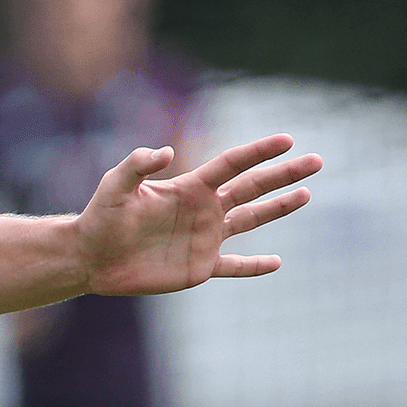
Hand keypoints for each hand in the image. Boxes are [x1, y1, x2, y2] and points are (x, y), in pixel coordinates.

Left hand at [76, 133, 321, 295]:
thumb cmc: (98, 217)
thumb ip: (136, 165)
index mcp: (188, 188)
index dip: (259, 152)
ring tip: (306, 194)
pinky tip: (276, 263)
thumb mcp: (114, 187)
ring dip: (278, 208)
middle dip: (283, 174)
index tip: (287, 140)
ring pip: (251, 220)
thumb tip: (166, 152)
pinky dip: (254, 266)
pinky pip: (234, 266)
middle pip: (252, 188)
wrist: (90, 256)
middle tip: (316, 161)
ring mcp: (204, 238)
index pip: (232, 165)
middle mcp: (203, 210)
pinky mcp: (199, 266)